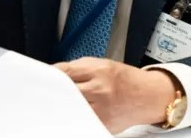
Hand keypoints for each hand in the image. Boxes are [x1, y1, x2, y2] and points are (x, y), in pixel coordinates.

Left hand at [54, 58, 176, 133]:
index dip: (50, 74)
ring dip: (63, 104)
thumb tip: (56, 73)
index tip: (42, 76)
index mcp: (99, 71)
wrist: (148, 96)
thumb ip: (78, 68)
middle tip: (45, 91)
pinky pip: (81, 120)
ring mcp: (101, 110)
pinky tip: (73, 112)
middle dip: (54, 91)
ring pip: (71, 108)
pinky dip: (75, 116)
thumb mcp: (103, 64)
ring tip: (60, 102)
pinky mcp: (102, 125)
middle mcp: (100, 91)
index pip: (65, 72)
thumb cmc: (125, 79)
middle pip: (65, 92)